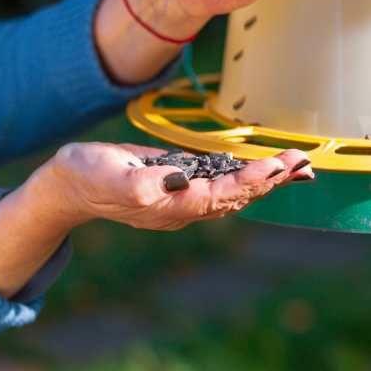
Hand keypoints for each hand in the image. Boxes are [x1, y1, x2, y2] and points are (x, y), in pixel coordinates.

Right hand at [49, 142, 313, 229]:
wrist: (68, 186)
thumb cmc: (87, 176)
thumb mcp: (112, 175)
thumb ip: (146, 182)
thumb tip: (180, 180)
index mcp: (171, 206)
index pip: (221, 194)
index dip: (249, 181)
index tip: (274, 166)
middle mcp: (185, 208)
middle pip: (238, 196)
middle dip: (271, 179)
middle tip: (302, 162)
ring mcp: (185, 200)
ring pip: (236, 192)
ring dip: (269, 180)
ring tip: (300, 168)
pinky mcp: (183, 186)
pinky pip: (225, 183)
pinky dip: (251, 176)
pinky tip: (269, 170)